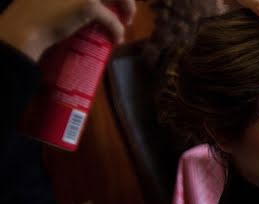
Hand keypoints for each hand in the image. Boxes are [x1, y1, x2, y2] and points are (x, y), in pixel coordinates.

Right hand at [0, 0, 135, 60]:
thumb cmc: (34, 13)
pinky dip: (118, 30)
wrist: (25, 26)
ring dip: (128, 8)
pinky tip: (117, 39)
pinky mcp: (88, 5)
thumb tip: (93, 3)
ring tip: (126, 21)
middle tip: (126, 10)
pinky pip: (113, 19)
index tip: (114, 1)